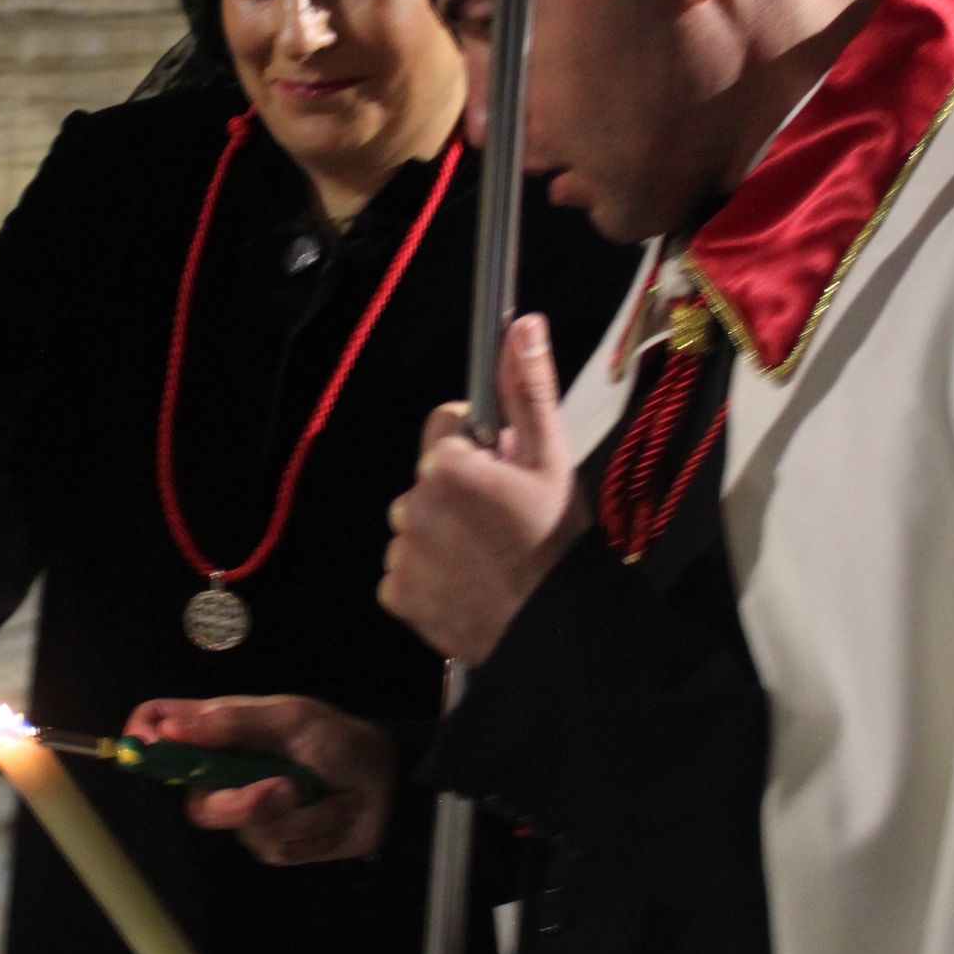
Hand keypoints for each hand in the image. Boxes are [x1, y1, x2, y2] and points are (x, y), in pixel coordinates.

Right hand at [124, 694, 392, 863]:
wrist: (387, 786)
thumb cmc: (338, 739)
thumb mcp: (290, 718)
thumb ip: (230, 723)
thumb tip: (166, 727)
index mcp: (224, 729)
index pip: (162, 727)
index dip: (143, 737)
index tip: (141, 747)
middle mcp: (227, 771)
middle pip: (194, 800)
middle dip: (235, 801)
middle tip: (276, 789)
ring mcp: (248, 810)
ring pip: (236, 827)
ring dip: (284, 812)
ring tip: (318, 793)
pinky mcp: (273, 843)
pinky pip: (271, 845)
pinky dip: (307, 828)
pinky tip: (328, 812)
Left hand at [379, 312, 588, 663]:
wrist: (556, 630)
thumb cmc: (557, 540)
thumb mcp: (553, 459)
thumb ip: (528, 389)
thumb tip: (521, 324)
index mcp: (446, 465)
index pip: (445, 427)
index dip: (478, 445)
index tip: (504, 470)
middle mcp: (412, 503)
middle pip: (428, 480)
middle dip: (458, 491)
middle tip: (501, 520)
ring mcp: (401, 552)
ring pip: (415, 526)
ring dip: (442, 534)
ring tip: (486, 557)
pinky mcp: (396, 594)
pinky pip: (404, 570)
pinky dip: (427, 575)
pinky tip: (464, 584)